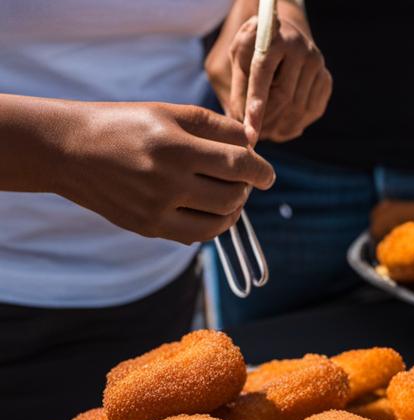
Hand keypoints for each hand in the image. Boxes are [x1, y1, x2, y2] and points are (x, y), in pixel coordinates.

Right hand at [57, 102, 274, 242]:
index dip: (260, 170)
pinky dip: (212, 223)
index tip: (268, 174)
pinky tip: (209, 208)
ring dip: (234, 209)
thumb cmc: (122, 124)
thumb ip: (213, 127)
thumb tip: (253, 144)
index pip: (237, 164)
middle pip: (232, 195)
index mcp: (173, 146)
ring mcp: (157, 209)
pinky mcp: (149, 227)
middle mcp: (167, 181)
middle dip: (247, 188)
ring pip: (219, 221)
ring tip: (230, 194)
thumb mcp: (166, 113)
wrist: (68, 149)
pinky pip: (197, 235)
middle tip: (243, 179)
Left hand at [207, 10, 331, 142]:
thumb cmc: (256, 47)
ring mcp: (317, 64)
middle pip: (285, 96)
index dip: (255, 105)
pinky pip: (313, 111)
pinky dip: (297, 124)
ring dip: (282, 127)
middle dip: (268, 121)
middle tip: (256, 136)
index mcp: (273, 36)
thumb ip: (239, 86)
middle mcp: (300, 48)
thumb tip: (241, 121)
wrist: (284, 33)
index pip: (263, 74)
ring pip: (300, 108)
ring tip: (268, 133)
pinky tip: (284, 127)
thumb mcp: (239, 57)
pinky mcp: (326, 78)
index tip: (250, 132)